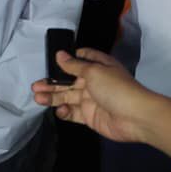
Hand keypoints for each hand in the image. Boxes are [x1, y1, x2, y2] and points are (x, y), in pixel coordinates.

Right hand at [31, 48, 156, 143]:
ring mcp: (91, 100)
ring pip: (67, 96)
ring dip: (53, 97)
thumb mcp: (93, 71)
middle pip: (69, 80)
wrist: (135, 117)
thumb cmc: (115, 88)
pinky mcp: (89, 116)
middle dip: (52, 82)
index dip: (67, 59)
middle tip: (36, 86)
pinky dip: (64, 112)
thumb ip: (73, 66)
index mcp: (98, 66)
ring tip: (37, 97)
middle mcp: (93, 81)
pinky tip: (58, 110)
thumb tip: (59, 54)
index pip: (81, 58)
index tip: (52, 61)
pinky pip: (73, 113)